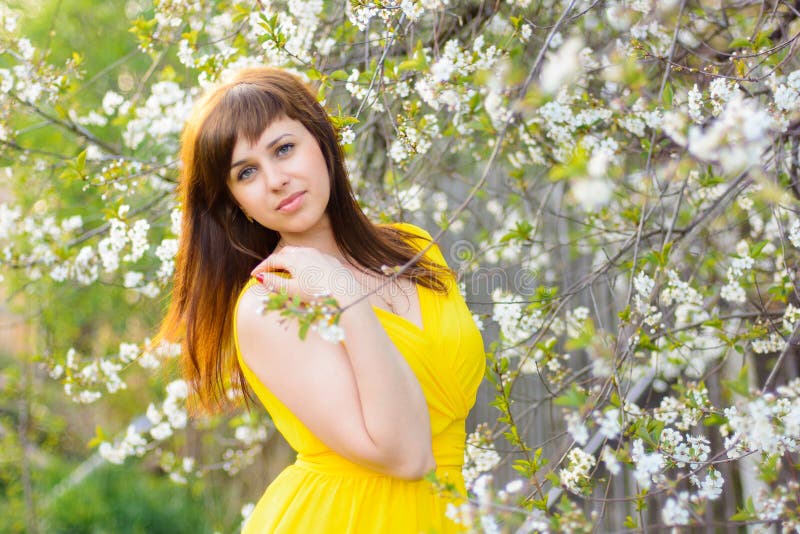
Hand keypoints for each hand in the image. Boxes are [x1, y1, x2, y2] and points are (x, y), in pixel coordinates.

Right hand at [250, 246, 364, 305]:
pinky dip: (304, 262)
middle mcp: (306, 252)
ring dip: (290, 260)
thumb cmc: (318, 293)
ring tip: (285, 270)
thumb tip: (260, 278)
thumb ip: (275, 283)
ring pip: (300, 253)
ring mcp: (320, 255)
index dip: (262, 267)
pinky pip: (313, 257)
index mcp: (294, 258)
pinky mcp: (331, 260)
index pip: (272, 260)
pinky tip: (306, 271)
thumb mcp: (292, 291)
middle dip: (275, 261)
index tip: (254, 275)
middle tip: (268, 271)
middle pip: (286, 253)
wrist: (346, 292)